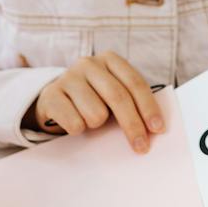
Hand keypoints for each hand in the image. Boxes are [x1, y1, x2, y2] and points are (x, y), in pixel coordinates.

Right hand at [29, 52, 164, 151]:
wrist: (53, 100)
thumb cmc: (92, 98)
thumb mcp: (111, 93)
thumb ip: (130, 101)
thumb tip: (153, 128)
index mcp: (109, 59)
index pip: (135, 83)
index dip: (148, 107)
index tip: (158, 129)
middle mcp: (88, 64)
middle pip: (118, 97)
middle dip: (132, 125)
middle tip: (141, 147)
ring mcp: (67, 77)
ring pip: (95, 114)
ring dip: (96, 125)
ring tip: (90, 120)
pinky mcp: (50, 95)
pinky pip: (74, 123)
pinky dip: (78, 129)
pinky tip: (74, 122)